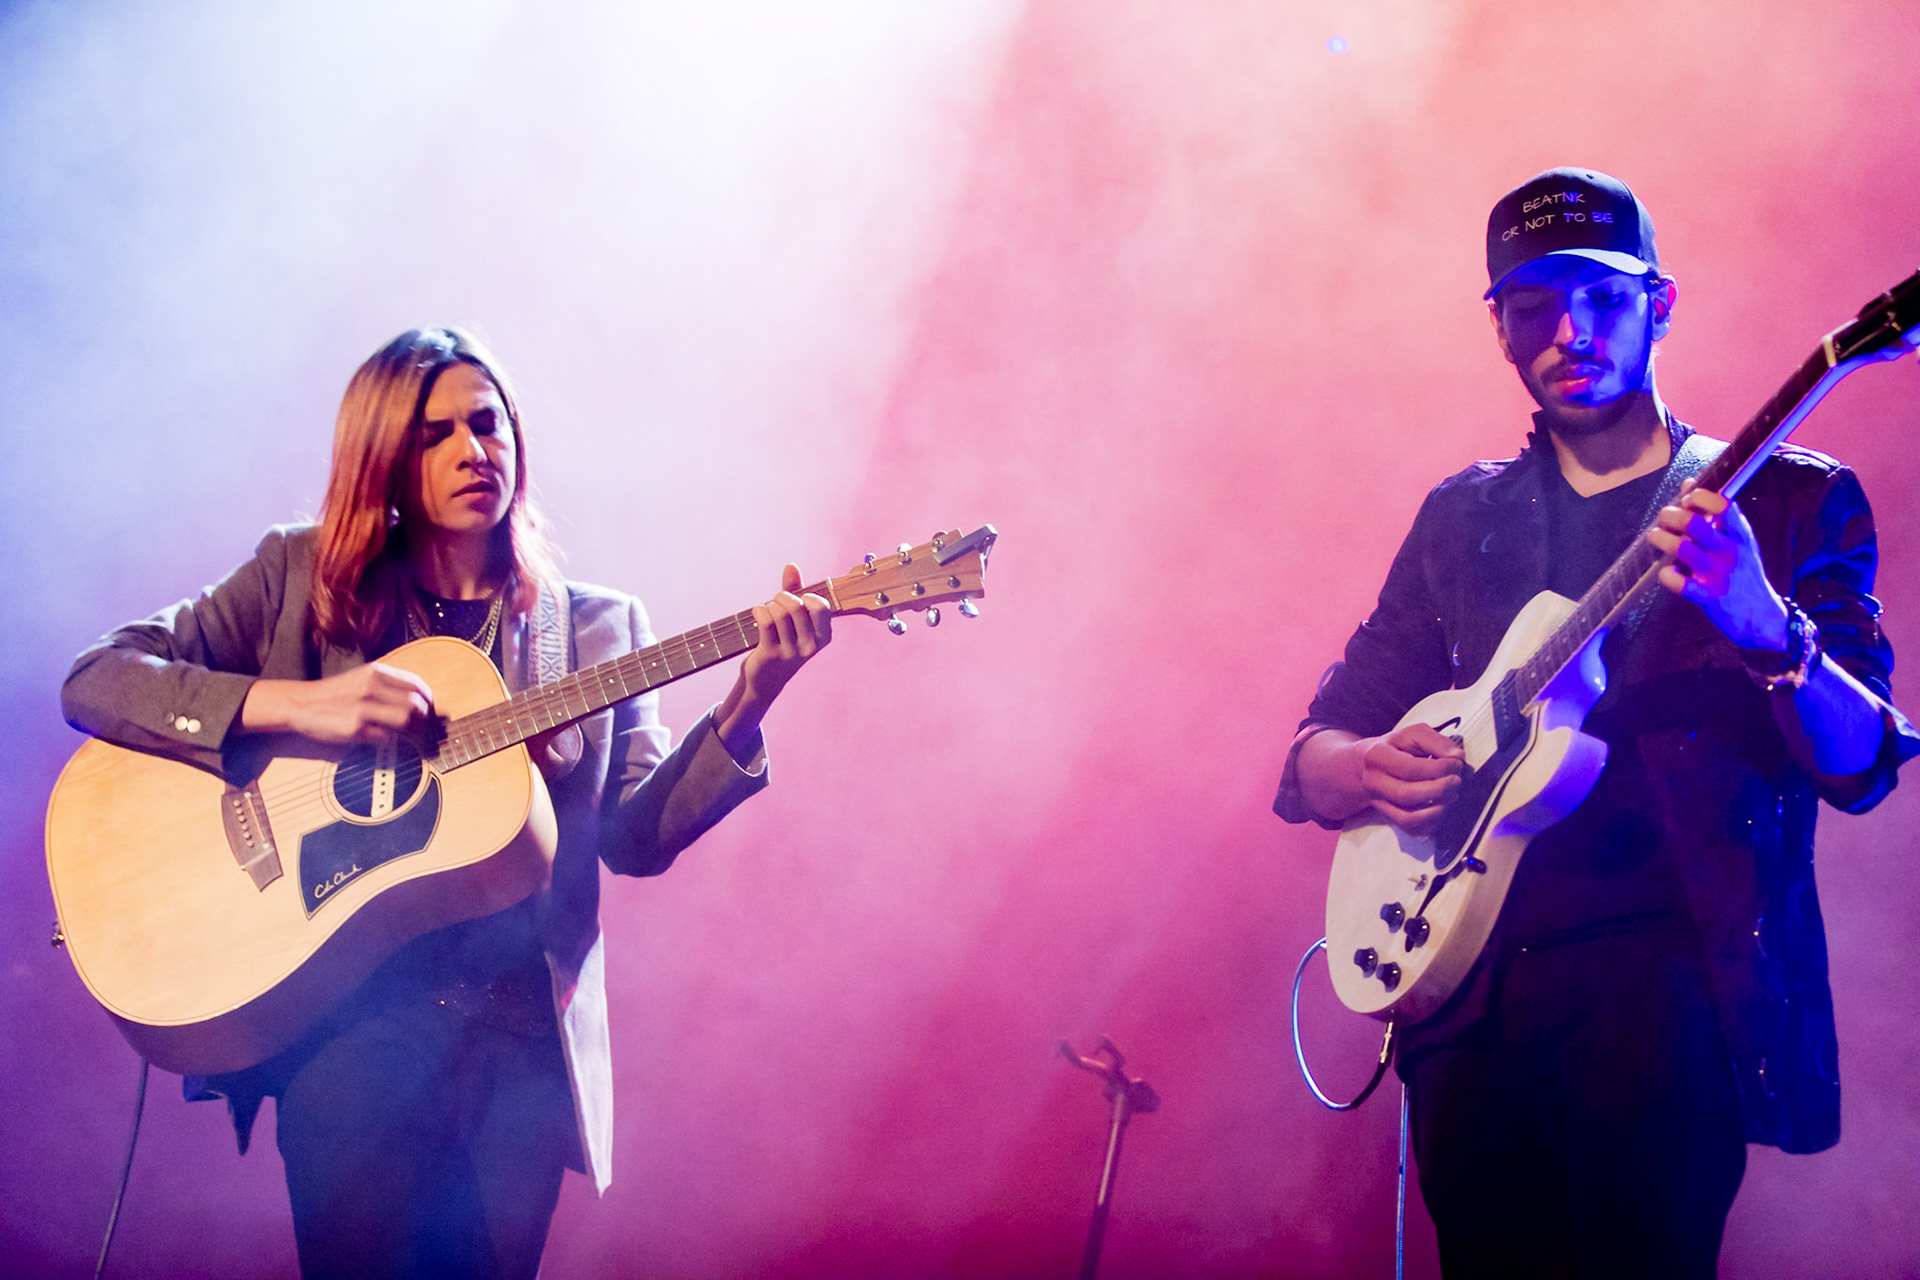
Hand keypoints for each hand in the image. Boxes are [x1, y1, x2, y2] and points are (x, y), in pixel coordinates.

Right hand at [240, 663, 434, 744]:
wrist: (301, 703)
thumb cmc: (336, 693)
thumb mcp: (361, 677)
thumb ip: (388, 684)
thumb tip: (420, 698)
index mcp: (375, 672)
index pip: (416, 685)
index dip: (427, 700)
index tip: (428, 709)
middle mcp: (371, 687)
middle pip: (415, 704)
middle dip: (424, 718)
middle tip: (423, 727)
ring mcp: (363, 707)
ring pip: (405, 720)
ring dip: (412, 730)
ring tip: (410, 735)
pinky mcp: (355, 727)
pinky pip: (385, 736)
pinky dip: (388, 739)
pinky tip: (381, 737)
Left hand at [740, 563, 832, 703]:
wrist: (766, 679)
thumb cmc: (783, 640)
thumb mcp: (794, 617)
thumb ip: (795, 590)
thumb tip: (791, 566)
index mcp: (823, 636)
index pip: (820, 606)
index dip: (806, 597)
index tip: (798, 601)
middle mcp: (811, 646)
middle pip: (796, 606)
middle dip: (782, 597)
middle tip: (776, 602)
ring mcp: (791, 652)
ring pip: (779, 613)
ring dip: (769, 606)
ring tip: (767, 611)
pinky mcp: (771, 654)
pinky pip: (765, 621)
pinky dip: (759, 611)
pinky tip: (757, 614)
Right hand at [1352, 723, 1466, 834]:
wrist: (1368, 764)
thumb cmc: (1397, 747)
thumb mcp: (1414, 734)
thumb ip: (1437, 741)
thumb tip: (1457, 757)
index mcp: (1377, 757)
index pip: (1411, 768)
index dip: (1439, 769)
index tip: (1457, 764)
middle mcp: (1373, 782)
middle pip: (1407, 795)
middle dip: (1439, 790)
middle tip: (1457, 781)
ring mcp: (1378, 803)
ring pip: (1407, 818)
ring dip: (1436, 811)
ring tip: (1452, 796)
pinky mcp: (1388, 817)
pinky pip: (1411, 829)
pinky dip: (1431, 824)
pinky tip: (1441, 808)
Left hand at [1647, 485, 1790, 649]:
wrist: (1762, 616)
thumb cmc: (1743, 572)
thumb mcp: (1739, 541)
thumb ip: (1716, 515)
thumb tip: (1689, 483)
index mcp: (1740, 535)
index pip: (1723, 504)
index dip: (1699, 496)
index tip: (1688, 499)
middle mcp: (1731, 552)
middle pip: (1694, 524)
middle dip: (1670, 515)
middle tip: (1665, 518)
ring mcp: (1719, 575)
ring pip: (1682, 548)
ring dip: (1661, 539)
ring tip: (1656, 537)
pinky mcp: (1708, 597)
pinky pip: (1681, 584)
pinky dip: (1667, 575)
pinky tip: (1666, 571)